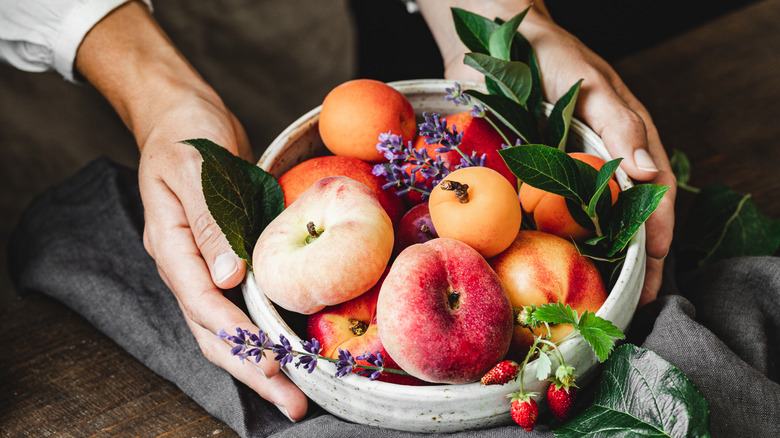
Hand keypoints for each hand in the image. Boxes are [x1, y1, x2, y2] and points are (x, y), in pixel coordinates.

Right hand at [74, 1, 307, 418]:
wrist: (184, 118)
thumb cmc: (187, 136)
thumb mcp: (196, 169)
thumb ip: (209, 222)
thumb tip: (228, 276)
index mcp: (171, 246)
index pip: (201, 302)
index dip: (236, 336)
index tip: (271, 360)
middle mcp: (185, 266)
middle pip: (213, 332)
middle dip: (252, 370)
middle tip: (292, 402)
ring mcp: (203, 266)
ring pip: (225, 328)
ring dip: (259, 362)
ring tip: (294, 393)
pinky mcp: (223, 260)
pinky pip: (238, 307)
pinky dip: (261, 333)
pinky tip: (285, 352)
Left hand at [419, 0, 675, 305]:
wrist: (499, 44)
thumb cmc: (554, 58)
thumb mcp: (594, 88)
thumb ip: (622, 125)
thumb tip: (647, 173)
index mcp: (628, 142)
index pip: (654, 197)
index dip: (656, 235)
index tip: (651, 271)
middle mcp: (602, 161)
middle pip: (628, 217)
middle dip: (633, 259)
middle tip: (632, 300)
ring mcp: (570, 169)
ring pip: (593, 220)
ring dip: (601, 256)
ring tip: (602, 293)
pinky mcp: (537, 172)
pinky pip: (552, 211)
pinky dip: (560, 238)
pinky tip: (558, 261)